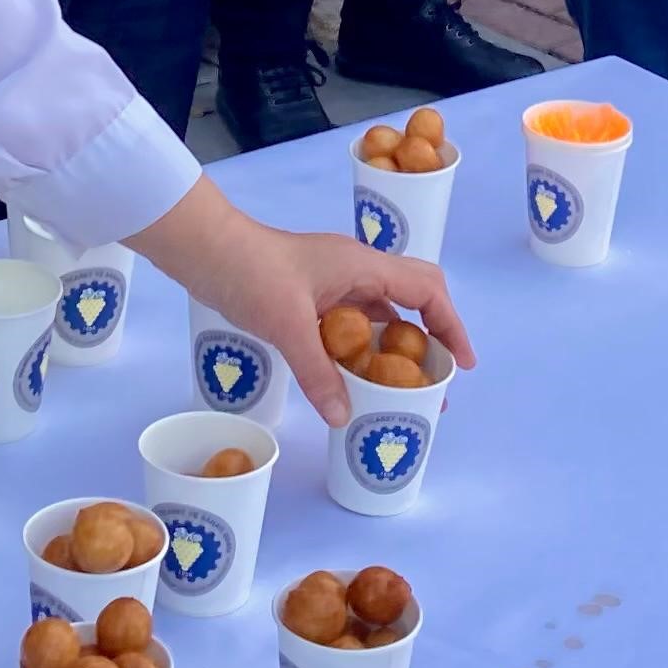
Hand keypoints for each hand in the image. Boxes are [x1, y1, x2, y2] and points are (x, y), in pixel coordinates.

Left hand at [125, 177, 470, 427]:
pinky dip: (361, 349)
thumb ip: (319, 373)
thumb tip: (345, 418)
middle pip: (412, 299)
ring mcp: (333, 281)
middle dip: (429, 340)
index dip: (451, 324)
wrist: (206, 250)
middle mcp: (356, 270)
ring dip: (393, 348)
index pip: (427, 288)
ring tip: (400, 389)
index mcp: (363, 265)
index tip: (460, 364)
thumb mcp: (289, 327)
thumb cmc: (251, 274)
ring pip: (380, 314)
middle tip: (434, 382)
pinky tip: (355, 378)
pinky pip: (351, 323)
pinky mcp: (312, 295)